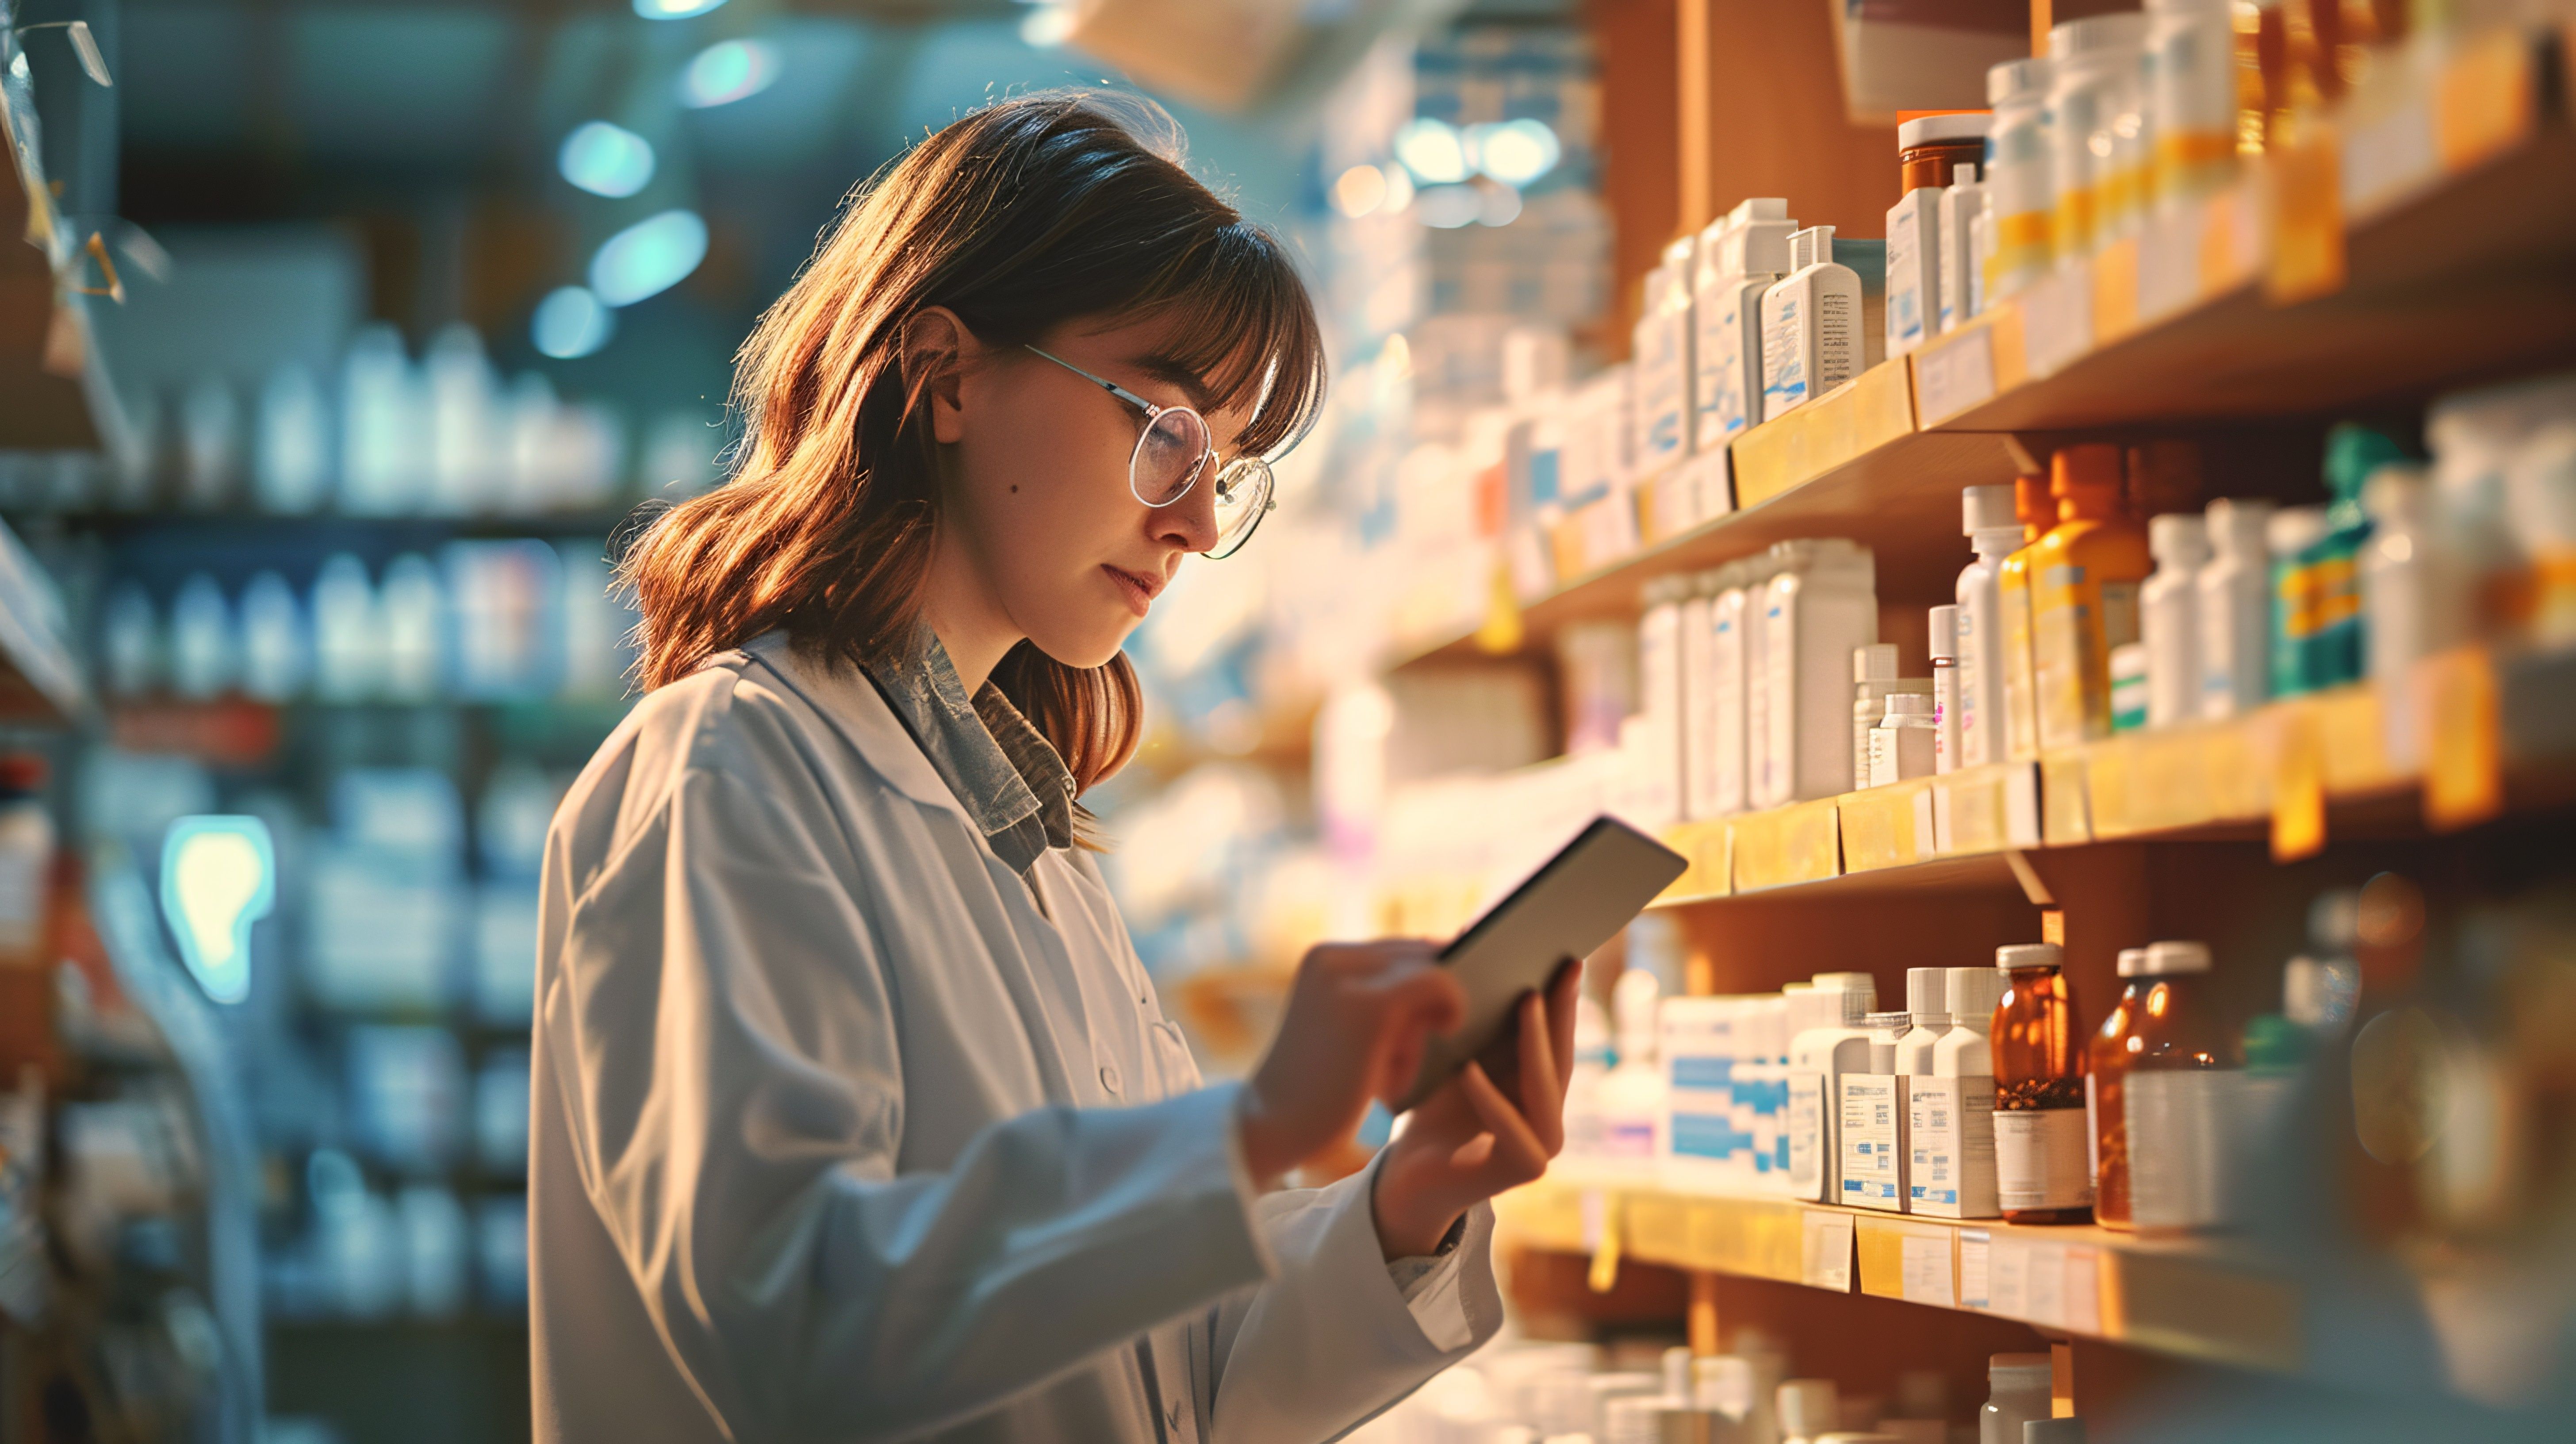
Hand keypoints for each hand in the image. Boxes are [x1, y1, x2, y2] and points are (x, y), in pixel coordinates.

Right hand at [1237, 941, 1465, 1189]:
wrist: (1270, 1129)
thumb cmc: (1317, 1091)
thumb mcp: (1344, 1029)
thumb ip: (1383, 997)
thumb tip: (1452, 968)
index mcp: (1323, 957)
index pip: (1402, 948)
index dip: (1432, 981)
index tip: (1440, 1014)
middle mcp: (1332, 956)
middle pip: (1422, 956)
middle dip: (1430, 1004)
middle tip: (1402, 1055)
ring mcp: (1348, 978)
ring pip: (1433, 973)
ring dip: (1429, 1023)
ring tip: (1391, 1068)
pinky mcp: (1371, 1007)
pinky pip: (1440, 986)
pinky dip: (1452, 1011)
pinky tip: (1436, 1044)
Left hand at [1370, 960, 1578, 1258]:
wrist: (1407, 1174)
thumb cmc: (1432, 1109)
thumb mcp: (1459, 1056)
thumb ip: (1481, 1024)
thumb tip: (1481, 954)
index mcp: (1539, 1087)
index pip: (1555, 1036)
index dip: (1563, 996)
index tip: (1567, 953)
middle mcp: (1550, 1115)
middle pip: (1559, 1055)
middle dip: (1561, 1008)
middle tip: (1564, 964)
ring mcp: (1541, 1145)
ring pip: (1544, 1088)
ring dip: (1534, 1043)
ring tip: (1526, 1000)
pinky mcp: (1523, 1170)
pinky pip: (1510, 1127)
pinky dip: (1489, 1098)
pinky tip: (1469, 1069)